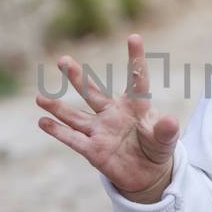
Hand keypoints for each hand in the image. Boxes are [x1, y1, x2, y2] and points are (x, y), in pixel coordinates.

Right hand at [37, 33, 179, 202]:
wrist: (146, 174)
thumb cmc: (156, 149)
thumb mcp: (165, 142)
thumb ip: (165, 131)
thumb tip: (171, 121)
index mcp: (135, 106)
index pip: (136, 79)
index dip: (135, 59)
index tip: (134, 37)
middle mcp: (113, 114)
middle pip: (92, 93)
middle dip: (78, 78)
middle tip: (63, 60)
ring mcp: (100, 131)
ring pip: (75, 116)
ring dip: (58, 107)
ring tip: (39, 97)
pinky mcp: (93, 150)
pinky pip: (73, 139)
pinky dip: (58, 131)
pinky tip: (43, 122)